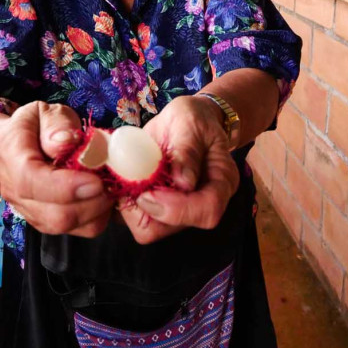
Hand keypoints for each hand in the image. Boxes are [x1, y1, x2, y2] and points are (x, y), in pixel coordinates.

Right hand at [0, 101, 114, 237]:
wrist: (11, 150)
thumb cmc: (32, 128)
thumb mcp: (43, 112)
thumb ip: (56, 123)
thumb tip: (67, 141)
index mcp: (12, 157)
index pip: (32, 182)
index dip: (66, 187)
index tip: (96, 181)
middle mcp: (16, 193)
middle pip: (55, 215)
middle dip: (91, 203)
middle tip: (113, 182)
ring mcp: (31, 213)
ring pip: (68, 227)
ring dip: (97, 210)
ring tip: (110, 185)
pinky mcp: (47, 223)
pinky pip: (78, 230)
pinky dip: (98, 216)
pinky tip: (105, 194)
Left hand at [120, 95, 238, 244]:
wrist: (188, 120)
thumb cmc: (192, 118)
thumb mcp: (189, 122)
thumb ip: (186, 150)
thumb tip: (183, 183)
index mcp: (222, 181)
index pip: (206, 211)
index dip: (175, 207)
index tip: (148, 189)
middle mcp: (206, 202)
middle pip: (175, 228)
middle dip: (147, 209)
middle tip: (132, 181)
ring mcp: (183, 209)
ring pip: (152, 229)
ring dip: (133, 208)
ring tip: (129, 178)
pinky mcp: (163, 208)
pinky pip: (140, 219)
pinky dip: (126, 206)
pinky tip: (126, 182)